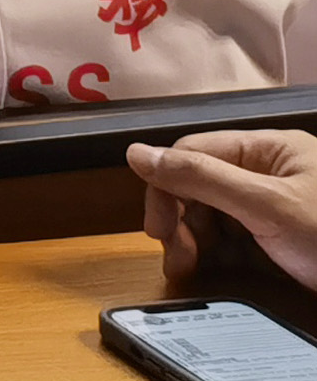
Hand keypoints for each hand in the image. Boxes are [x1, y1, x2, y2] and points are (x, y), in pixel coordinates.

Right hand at [134, 133, 316, 287]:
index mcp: (268, 150)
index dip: (166, 189)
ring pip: (215, 216)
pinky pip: (238, 241)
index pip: (192, 154)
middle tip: (177, 258)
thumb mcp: (268, 206)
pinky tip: (218, 271)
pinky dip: (223, 257)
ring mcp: (277, 209)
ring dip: (198, 243)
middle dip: (182, 222)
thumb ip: (203, 177)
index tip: (156, 230)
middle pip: (200, 187)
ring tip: (192, 269)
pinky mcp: (284, 241)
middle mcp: (269, 173)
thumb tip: (138, 154)